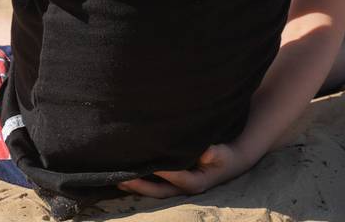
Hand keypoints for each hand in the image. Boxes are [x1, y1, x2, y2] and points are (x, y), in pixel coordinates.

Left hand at [118, 143, 252, 197]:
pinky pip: (153, 184)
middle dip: (140, 186)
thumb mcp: (223, 154)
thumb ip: (215, 154)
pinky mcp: (171, 182)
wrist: (227, 162)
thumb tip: (205, 154)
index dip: (164, 172)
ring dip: (136, 186)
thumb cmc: (224, 156)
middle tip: (122, 179)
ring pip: (153, 190)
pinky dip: (140, 181)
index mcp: (196, 183)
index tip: (150, 163)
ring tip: (117, 179)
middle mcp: (183, 188)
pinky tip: (126, 175)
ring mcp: (176, 187)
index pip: (177, 178)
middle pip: (159, 191)